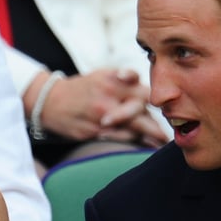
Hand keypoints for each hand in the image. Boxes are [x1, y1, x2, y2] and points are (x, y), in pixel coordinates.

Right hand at [31, 68, 167, 146]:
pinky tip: (144, 145)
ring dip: (150, 135)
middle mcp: (107, 96)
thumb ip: (125, 79)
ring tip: (162, 142)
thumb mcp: (101, 75)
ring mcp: (100, 114)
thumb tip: (148, 90)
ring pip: (132, 126)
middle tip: (170, 132)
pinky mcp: (93, 130)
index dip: (155, 99)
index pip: (141, 89)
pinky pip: (119, 138)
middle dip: (156, 121)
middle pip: (140, 108)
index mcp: (111, 80)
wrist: (50, 101)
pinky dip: (133, 142)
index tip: (167, 109)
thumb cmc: (82, 89)